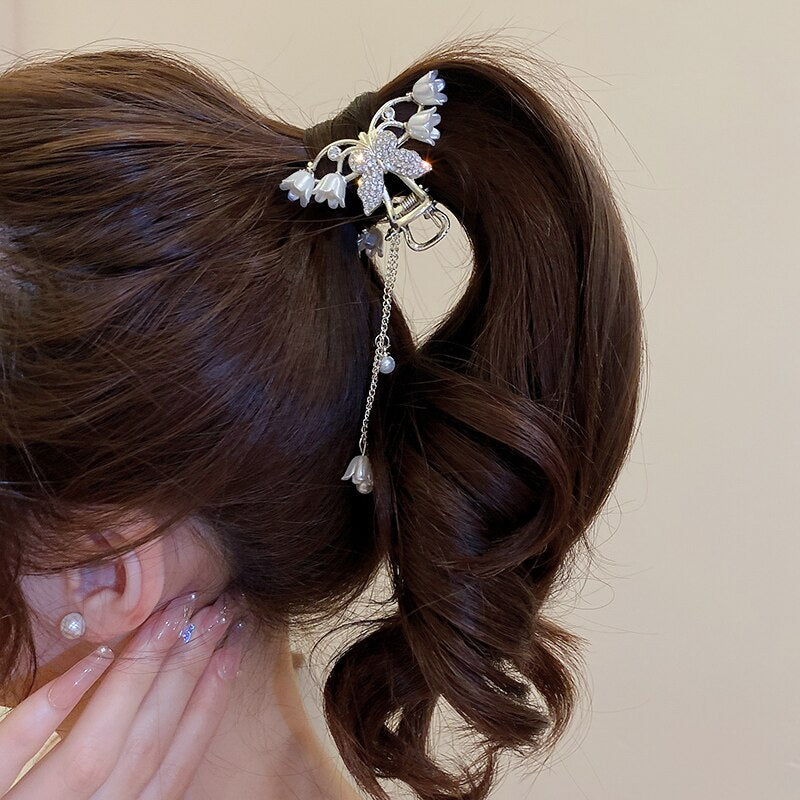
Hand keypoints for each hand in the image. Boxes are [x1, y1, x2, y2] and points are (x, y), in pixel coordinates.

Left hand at [0, 592, 245, 798]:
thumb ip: (128, 781)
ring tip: (172, 616)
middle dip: (189, 673)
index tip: (235, 644)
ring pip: (101, 749)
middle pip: (148, 747)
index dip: (211, 702)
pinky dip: (61, 704)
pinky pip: (18, 750)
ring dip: (144, 675)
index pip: (177, 766)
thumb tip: (179, 710)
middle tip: (216, 611)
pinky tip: (96, 656)